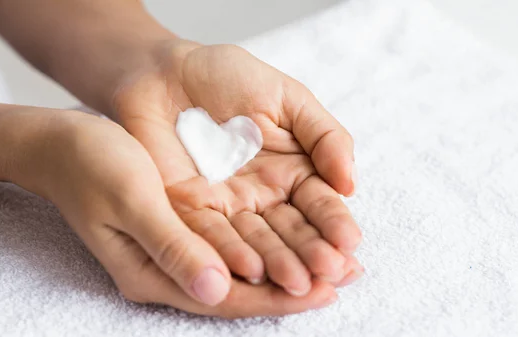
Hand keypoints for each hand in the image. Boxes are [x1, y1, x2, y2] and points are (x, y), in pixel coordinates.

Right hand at [9, 108, 337, 317]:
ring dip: (289, 264)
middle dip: (296, 285)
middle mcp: (168, 269)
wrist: (62, 146)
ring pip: (244, 267)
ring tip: (335, 259)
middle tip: (347, 275)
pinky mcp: (182, 228)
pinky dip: (268, 243)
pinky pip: (233, 243)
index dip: (277, 296)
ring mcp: (175, 251)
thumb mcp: (130, 200)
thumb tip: (216, 288)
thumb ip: (172, 245)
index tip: (325, 290)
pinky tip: (296, 236)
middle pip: (242, 288)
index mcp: (152, 272)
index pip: (227, 296)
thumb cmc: (91, 166)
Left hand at [112, 41, 363, 294]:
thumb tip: (350, 182)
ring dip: (278, 264)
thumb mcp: (288, 98)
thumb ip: (324, 136)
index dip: (334, 224)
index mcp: (291, 172)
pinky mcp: (188, 211)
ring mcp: (227, 207)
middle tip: (330, 273)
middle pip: (291, 232)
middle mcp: (262, 197)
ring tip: (297, 282)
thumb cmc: (228, 78)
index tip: (350, 243)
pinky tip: (252, 271)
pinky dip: (230, 254)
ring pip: (256, 242)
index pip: (318, 205)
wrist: (166, 72)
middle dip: (311, 253)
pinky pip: (211, 236)